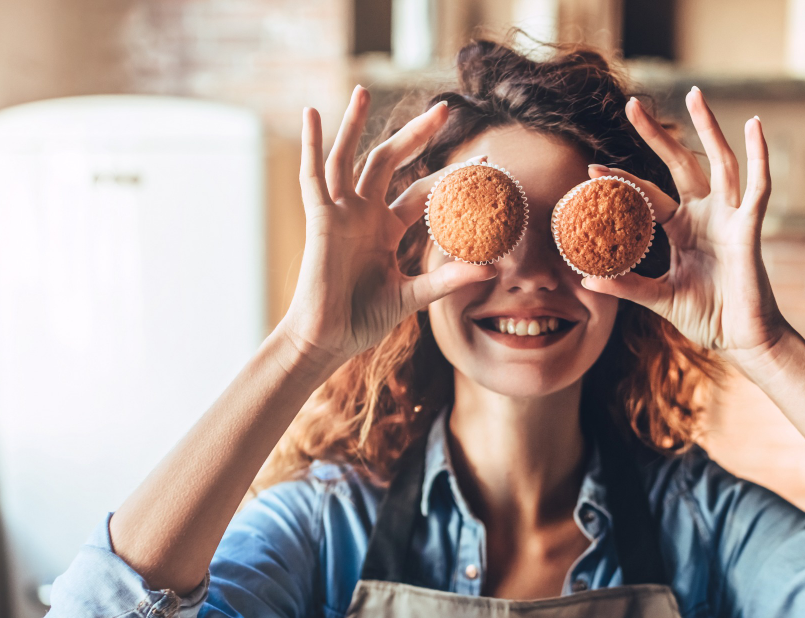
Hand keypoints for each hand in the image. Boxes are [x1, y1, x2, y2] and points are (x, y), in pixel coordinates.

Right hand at [278, 87, 496, 367]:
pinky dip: (311, 145)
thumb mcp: (413, 296)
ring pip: (349, 158)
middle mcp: (363, 214)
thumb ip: (448, 279)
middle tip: (444, 107)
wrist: (327, 340)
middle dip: (416, 134)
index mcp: (386, 229)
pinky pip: (313, 176)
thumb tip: (493, 270)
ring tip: (363, 90)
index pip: (423, 192)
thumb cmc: (363, 320)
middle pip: (390, 161)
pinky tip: (311, 114)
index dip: (451, 176)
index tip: (485, 160)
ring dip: (354, 124)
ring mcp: (340, 214)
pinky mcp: (320, 220)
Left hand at [582, 89, 789, 372]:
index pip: (647, 195)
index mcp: (681, 229)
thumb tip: (585, 279)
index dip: (621, 182)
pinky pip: (757, 186)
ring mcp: (729, 218)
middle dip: (657, 135)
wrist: (742, 340)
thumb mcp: (659, 298)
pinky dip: (759, 156)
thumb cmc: (707, 317)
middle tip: (632, 104)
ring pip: (719, 162)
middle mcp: (705, 216)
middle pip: (680, 164)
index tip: (590, 170)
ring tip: (695, 95)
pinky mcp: (749, 228)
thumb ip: (627, 286)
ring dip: (708, 128)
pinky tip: (755, 126)